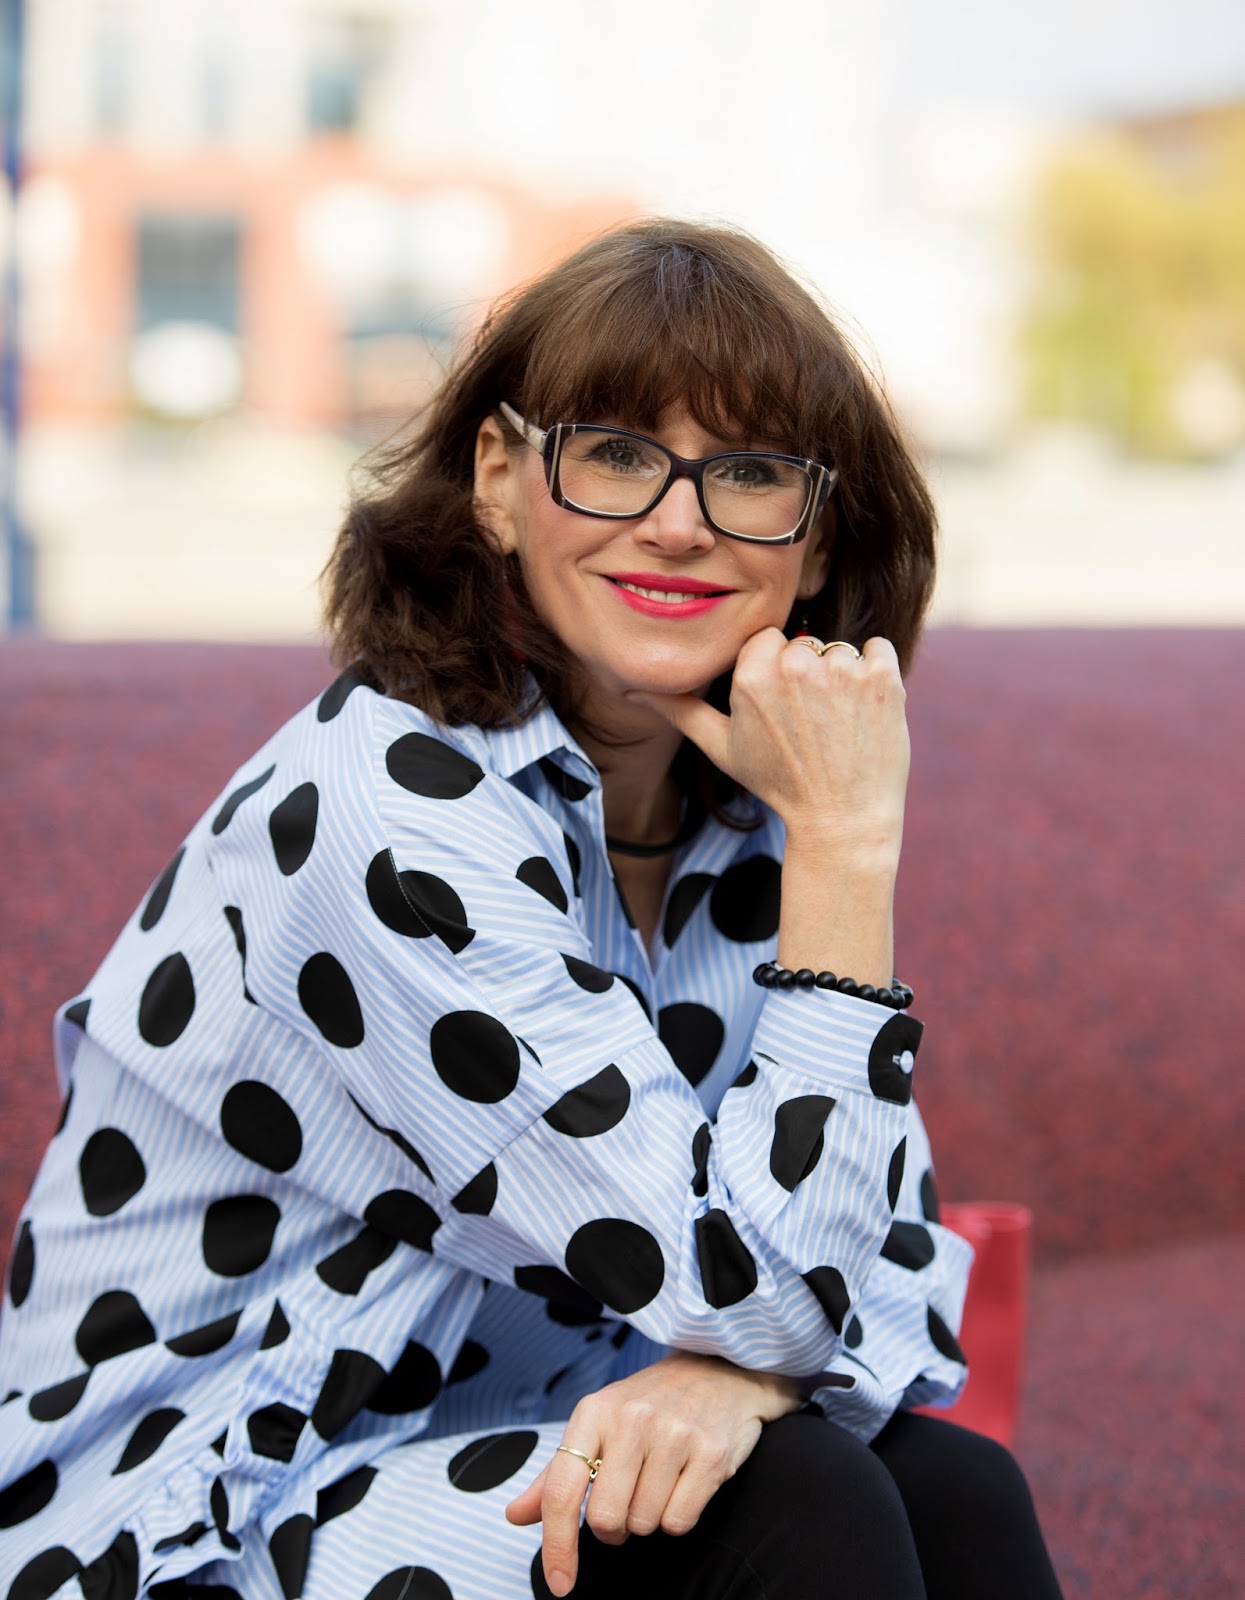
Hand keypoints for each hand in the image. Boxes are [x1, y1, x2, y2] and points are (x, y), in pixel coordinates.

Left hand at [505, 1350, 800, 1595]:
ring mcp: (674, 1435)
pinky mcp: (710, 1453)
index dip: (556, 1543)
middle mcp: (632, 1420)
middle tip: (627, 1500)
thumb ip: (557, 1474)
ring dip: (647, 1519)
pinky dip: (677, 1517)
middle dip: (614, 1527)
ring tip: (658, 1481)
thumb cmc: (649, 1404)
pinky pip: (679, 1522)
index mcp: (594, 1412)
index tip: (559, 1582)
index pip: (562, 1489)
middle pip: (607, 1519)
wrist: (717, 1371)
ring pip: (645, 1524)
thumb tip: (515, 1514)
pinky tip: (683, 1483)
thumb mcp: (598, 1424)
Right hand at [629, 629, 909, 853]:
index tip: (782, 708)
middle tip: (810, 723)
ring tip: (837, 723)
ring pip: (839, 648)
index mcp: (752, 676)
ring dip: (841, 677)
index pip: (765, 640)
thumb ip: (680, 710)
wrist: (842, 820)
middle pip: (802, 642)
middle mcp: (796, 665)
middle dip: (807, 674)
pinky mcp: (883, 677)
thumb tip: (632, 691)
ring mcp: (842, 669)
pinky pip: (878, 648)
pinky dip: (876, 673)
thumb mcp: (722, 748)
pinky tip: (864, 712)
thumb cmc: (778, 784)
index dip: (774, 672)